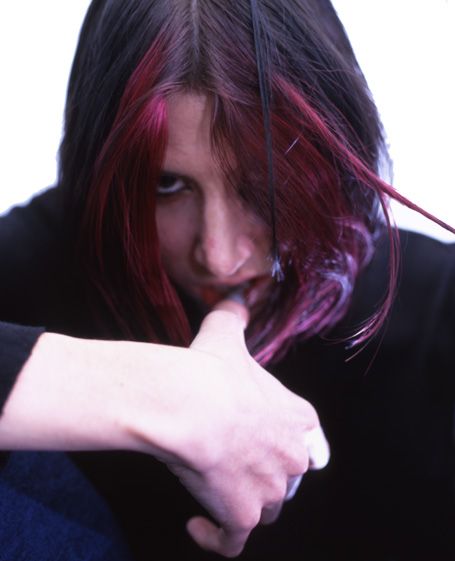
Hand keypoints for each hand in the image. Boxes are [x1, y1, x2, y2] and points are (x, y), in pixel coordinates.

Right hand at [163, 299, 328, 556]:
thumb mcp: (226, 333)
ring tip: (218, 491)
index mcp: (295, 417)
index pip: (311, 439)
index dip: (297, 443)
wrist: (190, 405)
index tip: (278, 444)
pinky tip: (198, 524)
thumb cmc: (210, 370)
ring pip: (266, 508)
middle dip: (268, 472)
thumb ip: (235, 314)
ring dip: (246, 504)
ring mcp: (268, 490)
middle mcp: (290, 457)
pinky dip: (217, 536)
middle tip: (236, 463)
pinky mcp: (241, 516)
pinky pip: (233, 539)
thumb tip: (236, 295)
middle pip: (289, 476)